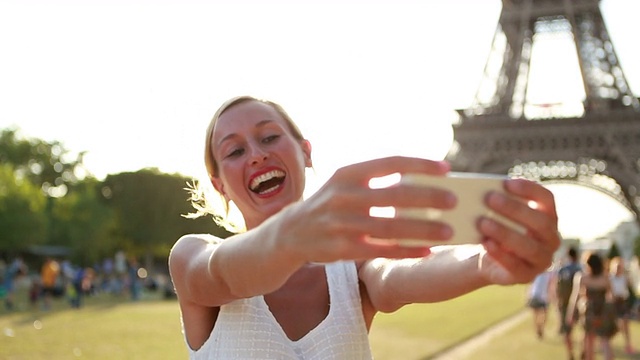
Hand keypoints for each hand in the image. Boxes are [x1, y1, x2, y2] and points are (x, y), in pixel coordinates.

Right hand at [280, 156, 455, 262]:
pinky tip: (427, 251)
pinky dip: (406, 251)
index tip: (446, 168)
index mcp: (347, 173)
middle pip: (394, 196)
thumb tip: (422, 180)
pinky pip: (380, 251)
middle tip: (454, 201)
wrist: (291, 232)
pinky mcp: (341, 249)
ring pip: (391, 227)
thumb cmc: (330, 203)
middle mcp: (342, 196)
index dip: (419, 165)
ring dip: (423, 229)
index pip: (390, 163)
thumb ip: (376, 180)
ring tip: (449, 231)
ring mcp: (340, 224)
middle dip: (428, 198)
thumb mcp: (345, 183)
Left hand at [476, 179, 559, 284]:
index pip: (547, 200)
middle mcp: (551, 238)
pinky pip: (516, 266)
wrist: (487, 258)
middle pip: (540, 222)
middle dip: (514, 209)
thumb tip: (485, 189)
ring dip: (505, 233)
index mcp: (548, 217)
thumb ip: (499, 202)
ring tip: (482, 222)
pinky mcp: (527, 276)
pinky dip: (500, 254)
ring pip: (529, 246)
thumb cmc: (496, 228)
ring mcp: (542, 260)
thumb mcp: (498, 214)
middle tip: (490, 198)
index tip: (507, 183)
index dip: (530, 190)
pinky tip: (486, 243)